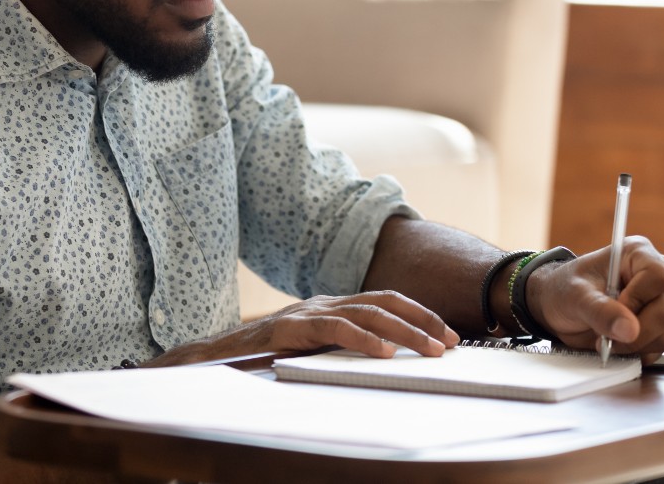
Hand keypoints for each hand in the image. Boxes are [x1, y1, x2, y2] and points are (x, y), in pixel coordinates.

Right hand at [146, 290, 460, 367]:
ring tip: (430, 349)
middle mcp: (323, 303)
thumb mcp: (312, 351)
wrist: (213, 358)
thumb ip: (341, 349)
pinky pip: (333, 330)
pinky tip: (383, 352)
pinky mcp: (290, 328)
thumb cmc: (264, 358)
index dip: (419, 314)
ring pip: (365, 313)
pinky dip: (362, 339)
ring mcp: (306, 312)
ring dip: (404, 331)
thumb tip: (389, 360)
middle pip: (382, 302)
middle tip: (451, 342)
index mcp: (331, 306)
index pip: (383, 302)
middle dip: (422, 320)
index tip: (449, 335)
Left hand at [525, 236, 663, 359]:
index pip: (658, 277)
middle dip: (633, 333)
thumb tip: (630, 330)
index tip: (615, 311)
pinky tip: (616, 343)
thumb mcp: (575, 296)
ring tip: (606, 338)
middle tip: (604, 337)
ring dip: (633, 345)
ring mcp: (661, 303)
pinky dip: (637, 352)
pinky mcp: (660, 327)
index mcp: (638, 254)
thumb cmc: (564, 289)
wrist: (557, 306)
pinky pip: (659, 348)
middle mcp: (655, 278)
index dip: (637, 299)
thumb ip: (600, 310)